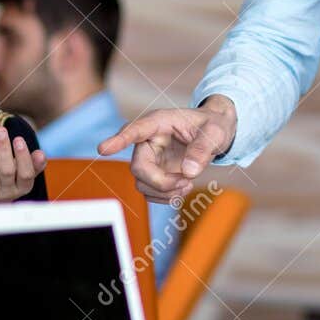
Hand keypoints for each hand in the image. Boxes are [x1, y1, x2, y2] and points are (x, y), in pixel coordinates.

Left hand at [0, 125, 46, 203]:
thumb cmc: (7, 181)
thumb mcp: (22, 173)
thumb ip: (33, 163)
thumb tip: (41, 154)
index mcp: (22, 187)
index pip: (26, 174)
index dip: (23, 157)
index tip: (18, 139)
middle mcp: (7, 193)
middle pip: (7, 172)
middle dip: (4, 149)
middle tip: (1, 130)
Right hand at [96, 95, 236, 203]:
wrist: (215, 132)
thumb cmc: (213, 125)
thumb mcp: (216, 132)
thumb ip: (203, 149)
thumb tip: (189, 172)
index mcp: (159, 122)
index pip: (135, 130)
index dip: (119, 140)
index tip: (103, 148)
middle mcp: (148, 140)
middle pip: (138, 167)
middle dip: (160, 181)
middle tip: (186, 182)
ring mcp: (150, 158)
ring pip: (141, 183)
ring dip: (165, 191)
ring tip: (188, 184)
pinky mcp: (154, 172)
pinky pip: (149, 192)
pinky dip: (166, 197)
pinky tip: (183, 187)